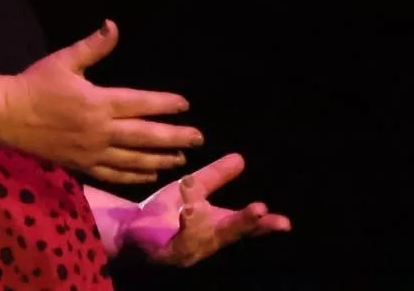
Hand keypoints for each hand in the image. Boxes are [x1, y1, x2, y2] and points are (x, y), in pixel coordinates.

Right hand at [0, 20, 202, 183]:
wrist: (7, 116)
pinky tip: (147, 175)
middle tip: (198, 138)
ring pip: (134, 159)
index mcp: (98, 102)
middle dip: (175, 137)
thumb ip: (92, 47)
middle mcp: (100, 130)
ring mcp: (92, 152)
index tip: (184, 104)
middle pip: (146, 136)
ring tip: (180, 159)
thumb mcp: (63, 60)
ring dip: (160, 159)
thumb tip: (113, 26)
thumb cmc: (35, 85)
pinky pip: (113, 174)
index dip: (165, 104)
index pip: (141, 104)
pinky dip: (134, 176)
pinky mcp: (82, 165)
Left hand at [125, 153, 291, 265]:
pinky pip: (179, 243)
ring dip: (204, 220)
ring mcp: (188, 252)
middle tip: (260, 210)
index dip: (264, 225)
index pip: (244, 227)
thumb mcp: (193, 189)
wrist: (129, 227)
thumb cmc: (165, 211)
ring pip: (202, 238)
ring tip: (199, 205)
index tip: (284, 222)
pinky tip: (187, 212)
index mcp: (216, 228)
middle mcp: (207, 243)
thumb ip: (216, 177)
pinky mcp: (167, 255)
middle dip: (244, 223)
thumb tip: (240, 158)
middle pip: (229, 234)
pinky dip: (185, 228)